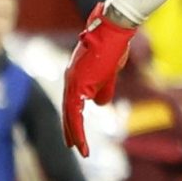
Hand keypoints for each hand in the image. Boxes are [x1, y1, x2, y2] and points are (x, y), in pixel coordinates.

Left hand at [63, 3, 137, 154]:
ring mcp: (72, 80)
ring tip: (79, 149)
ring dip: (74, 132)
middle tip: (72, 147)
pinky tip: (80, 136)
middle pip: (68, 110)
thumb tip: (99, 106)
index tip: (76, 136)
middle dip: (70, 130)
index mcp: (76, 78)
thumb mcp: (108, 75)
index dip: (74, 120)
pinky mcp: (78, 80)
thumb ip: (103, 90)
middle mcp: (70, 80)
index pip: (72, 104)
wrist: (113, 31)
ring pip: (70, 112)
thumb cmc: (113, 48)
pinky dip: (76, 123)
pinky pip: (74, 107)